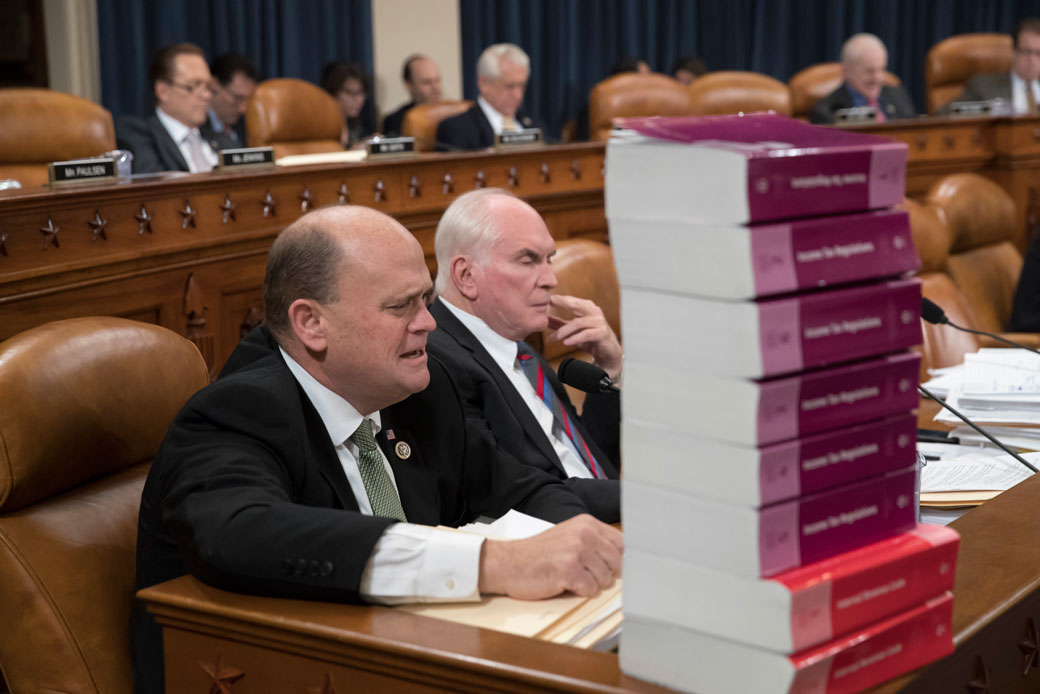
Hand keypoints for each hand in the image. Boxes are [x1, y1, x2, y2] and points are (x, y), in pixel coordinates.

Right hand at [478, 514, 622, 599]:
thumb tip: (622, 558)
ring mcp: (576, 552)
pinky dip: (578, 591)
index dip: (615, 558)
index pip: (621, 543)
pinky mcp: (568, 571)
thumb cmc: (538, 553)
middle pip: (616, 563)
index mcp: (586, 523)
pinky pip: (590, 589)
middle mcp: (584, 534)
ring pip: (605, 579)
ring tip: (569, 576)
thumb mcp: (568, 537)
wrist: (508, 563)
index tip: (606, 565)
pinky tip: (562, 582)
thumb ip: (593, 542)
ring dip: (589, 583)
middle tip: (581, 572)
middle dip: (602, 573)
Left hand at [548, 295, 622, 379]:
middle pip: (576, 305)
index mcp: (587, 308)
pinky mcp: (602, 333)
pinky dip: (575, 338)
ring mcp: (599, 322)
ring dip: (564, 330)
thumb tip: (544, 320)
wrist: (608, 353)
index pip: (571, 300)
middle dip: (562, 303)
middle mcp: (594, 312)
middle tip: (548, 304)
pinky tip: (566, 342)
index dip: (559, 299)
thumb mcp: (573, 330)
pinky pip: (586, 334)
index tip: (545, 298)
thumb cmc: (591, 339)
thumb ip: (559, 324)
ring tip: (554, 337)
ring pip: (578, 323)